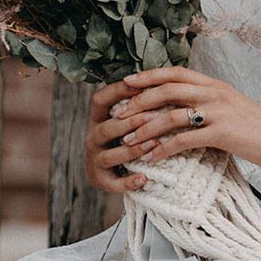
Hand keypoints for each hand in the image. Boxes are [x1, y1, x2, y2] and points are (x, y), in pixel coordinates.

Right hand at [86, 78, 155, 192]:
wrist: (115, 170)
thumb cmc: (130, 135)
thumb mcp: (130, 116)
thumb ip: (141, 100)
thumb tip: (167, 78)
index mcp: (99, 117)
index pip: (100, 99)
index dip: (118, 91)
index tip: (141, 85)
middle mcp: (93, 137)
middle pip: (106, 128)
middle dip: (131, 122)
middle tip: (154, 116)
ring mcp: (95, 159)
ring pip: (109, 155)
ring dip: (131, 151)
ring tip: (153, 145)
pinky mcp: (100, 180)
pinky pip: (113, 183)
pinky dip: (128, 182)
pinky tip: (145, 179)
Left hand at [112, 66, 260, 170]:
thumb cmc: (259, 129)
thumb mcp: (233, 107)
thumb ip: (210, 103)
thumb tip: (185, 107)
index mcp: (215, 85)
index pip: (175, 73)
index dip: (148, 76)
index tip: (126, 83)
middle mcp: (215, 93)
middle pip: (167, 89)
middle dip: (139, 100)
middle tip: (118, 113)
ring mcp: (219, 111)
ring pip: (171, 114)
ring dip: (145, 128)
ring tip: (128, 140)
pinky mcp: (222, 133)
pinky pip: (185, 139)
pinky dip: (164, 149)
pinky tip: (152, 158)